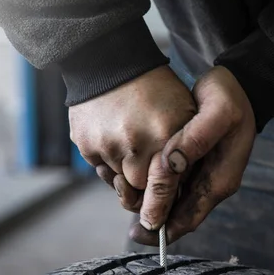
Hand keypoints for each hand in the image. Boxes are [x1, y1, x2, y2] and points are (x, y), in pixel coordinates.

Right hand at [69, 65, 195, 214]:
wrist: (110, 62)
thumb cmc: (154, 89)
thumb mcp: (182, 112)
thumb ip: (186, 149)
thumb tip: (181, 190)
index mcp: (165, 137)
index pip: (168, 187)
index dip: (166, 199)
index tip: (163, 211)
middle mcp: (136, 145)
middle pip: (141, 191)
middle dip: (145, 187)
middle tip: (147, 173)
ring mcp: (108, 146)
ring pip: (119, 182)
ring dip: (126, 172)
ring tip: (131, 146)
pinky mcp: (87, 145)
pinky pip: (101, 169)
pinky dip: (108, 161)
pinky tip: (113, 139)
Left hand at [130, 66, 256, 244]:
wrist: (240, 83)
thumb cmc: (231, 96)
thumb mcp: (219, 112)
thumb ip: (195, 139)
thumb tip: (170, 165)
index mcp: (219, 180)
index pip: (189, 217)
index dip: (163, 229)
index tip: (138, 231)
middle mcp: (209, 184)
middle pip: (176, 215)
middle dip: (150, 217)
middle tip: (124, 205)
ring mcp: (200, 175)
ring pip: (169, 201)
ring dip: (146, 201)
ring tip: (121, 187)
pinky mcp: (190, 163)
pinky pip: (168, 184)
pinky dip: (149, 185)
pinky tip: (129, 174)